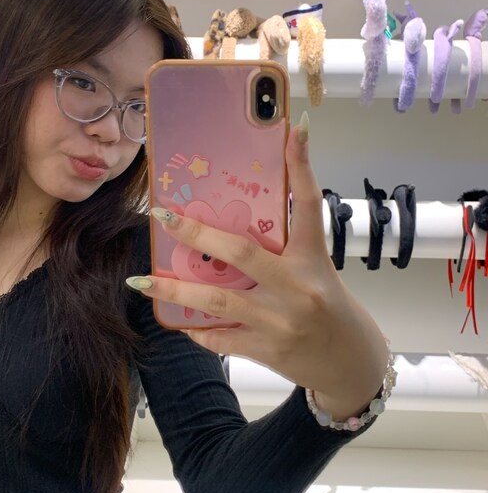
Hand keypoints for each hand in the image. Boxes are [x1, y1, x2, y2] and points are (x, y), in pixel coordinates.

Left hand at [128, 112, 387, 419]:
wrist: (351, 363)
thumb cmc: (331, 308)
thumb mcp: (316, 269)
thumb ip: (284, 247)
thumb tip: (241, 218)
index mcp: (313, 260)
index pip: (309, 204)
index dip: (301, 166)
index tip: (293, 130)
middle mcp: (297, 287)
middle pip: (242, 251)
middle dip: (197, 232)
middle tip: (162, 216)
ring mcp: (280, 321)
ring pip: (218, 300)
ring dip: (174, 291)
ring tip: (141, 283)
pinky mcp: (266, 350)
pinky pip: (220, 338)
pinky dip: (196, 329)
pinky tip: (177, 321)